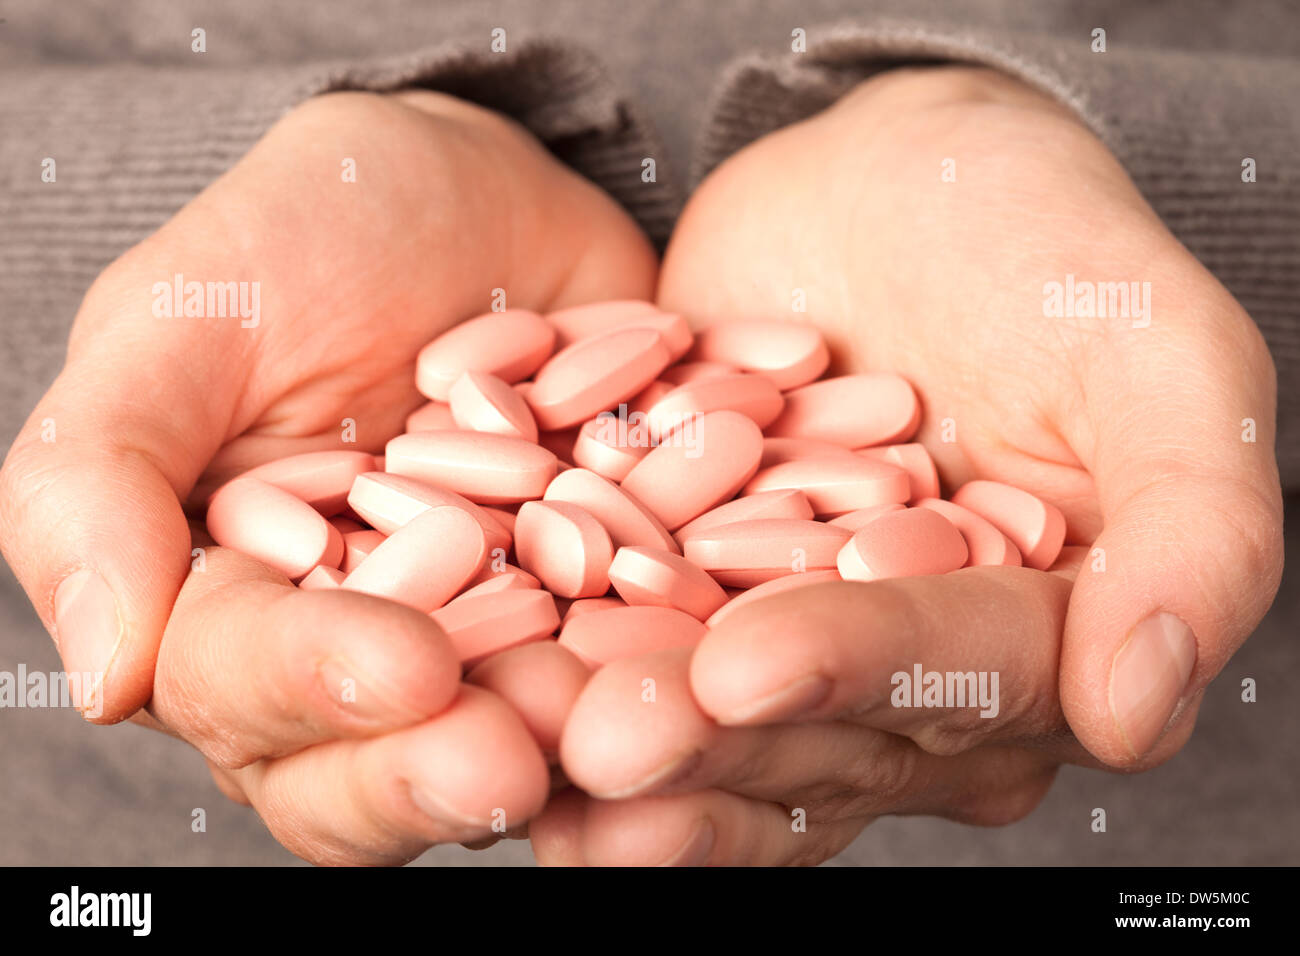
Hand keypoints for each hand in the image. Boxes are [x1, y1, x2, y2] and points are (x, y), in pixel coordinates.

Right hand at [0, 90, 654, 861]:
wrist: (476, 195)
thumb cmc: (307, 240)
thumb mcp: (181, 323)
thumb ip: (102, 482)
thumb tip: (106, 675)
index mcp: (234, 607)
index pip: (245, 688)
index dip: (316, 693)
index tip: (405, 670)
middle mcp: (361, 651)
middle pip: (380, 758)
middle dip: (441, 768)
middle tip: (517, 759)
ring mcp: (495, 639)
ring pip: (518, 731)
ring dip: (573, 740)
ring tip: (635, 724)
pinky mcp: (603, 602)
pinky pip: (641, 649)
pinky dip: (680, 655)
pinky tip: (728, 651)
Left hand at [532, 66, 1282, 863]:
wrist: (893, 192)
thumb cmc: (1049, 262)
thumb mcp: (1158, 364)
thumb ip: (1190, 532)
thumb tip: (1140, 710)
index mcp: (1037, 643)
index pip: (954, 674)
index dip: (855, 672)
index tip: (745, 664)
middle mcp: (910, 679)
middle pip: (816, 731)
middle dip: (708, 739)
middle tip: (602, 736)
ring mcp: (787, 646)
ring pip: (711, 725)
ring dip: (621, 743)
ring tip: (532, 741)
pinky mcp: (686, 598)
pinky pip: (622, 641)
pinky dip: (558, 658)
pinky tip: (489, 681)